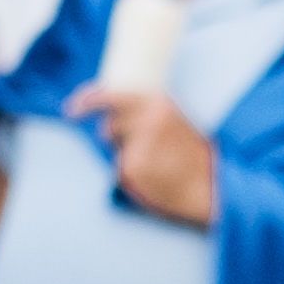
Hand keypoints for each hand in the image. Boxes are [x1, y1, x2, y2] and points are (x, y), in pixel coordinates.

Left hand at [90, 86, 216, 228]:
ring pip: (115, 150)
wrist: (212, 186)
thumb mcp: (174, 121)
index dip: (86, 101)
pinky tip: (155, 178)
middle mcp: (146, 120)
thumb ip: (145, 113)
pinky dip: (132, 176)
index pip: (110, 96)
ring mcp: (137, 145)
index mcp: (158, 103)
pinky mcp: (132, 169)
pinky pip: (120, 171)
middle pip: (109, 126)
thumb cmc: (193, 156)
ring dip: (127, 157)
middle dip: (117, 138)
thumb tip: (110, 116)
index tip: (71, 109)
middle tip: (146, 150)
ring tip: (158, 164)